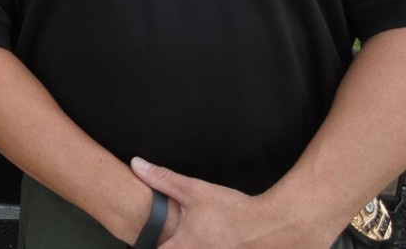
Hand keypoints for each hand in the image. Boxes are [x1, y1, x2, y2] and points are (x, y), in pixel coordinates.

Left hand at [131, 157, 324, 248]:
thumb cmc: (231, 211)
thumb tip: (137, 164)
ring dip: (185, 247)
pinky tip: (207, 241)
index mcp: (184, 247)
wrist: (269, 226)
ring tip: (189, 237)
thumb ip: (162, 179)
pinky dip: (203, 248)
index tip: (141, 240)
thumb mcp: (194, 191)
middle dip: (165, 245)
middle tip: (163, 238)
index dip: (144, 246)